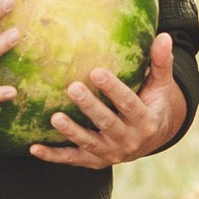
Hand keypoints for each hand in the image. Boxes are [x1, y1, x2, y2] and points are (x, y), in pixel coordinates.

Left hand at [30, 33, 187, 168]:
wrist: (153, 139)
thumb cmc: (153, 103)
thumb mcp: (161, 85)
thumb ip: (160, 62)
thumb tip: (164, 36)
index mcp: (146, 121)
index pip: (129, 103)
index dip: (113, 89)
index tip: (96, 71)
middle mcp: (130, 141)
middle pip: (107, 123)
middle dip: (89, 107)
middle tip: (72, 87)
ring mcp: (112, 154)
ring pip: (89, 143)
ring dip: (71, 132)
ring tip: (54, 117)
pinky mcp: (96, 162)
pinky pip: (73, 159)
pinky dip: (54, 156)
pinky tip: (34, 148)